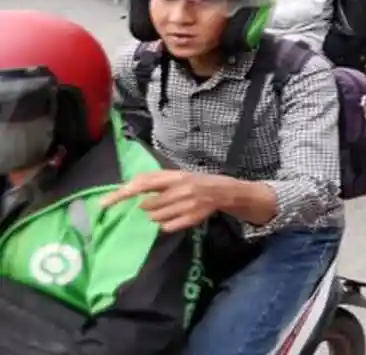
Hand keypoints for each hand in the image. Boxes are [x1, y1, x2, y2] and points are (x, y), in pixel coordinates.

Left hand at [99, 170, 230, 232]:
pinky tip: (170, 219)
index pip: (142, 183)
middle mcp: (180, 189)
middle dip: (142, 208)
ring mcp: (187, 205)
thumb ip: (155, 182)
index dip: (122, 193)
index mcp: (174, 176)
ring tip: (162, 211)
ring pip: (155, 218)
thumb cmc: (194, 182)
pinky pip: (167, 227)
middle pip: (147, 205)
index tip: (103, 204)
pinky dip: (163, 225)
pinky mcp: (192, 219)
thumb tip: (127, 189)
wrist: (224, 191)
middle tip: (144, 208)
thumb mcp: (176, 176)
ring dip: (152, 217)